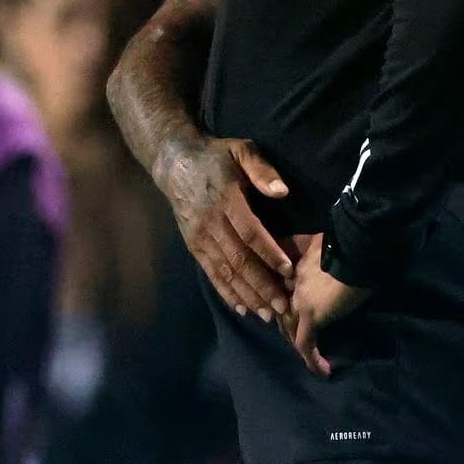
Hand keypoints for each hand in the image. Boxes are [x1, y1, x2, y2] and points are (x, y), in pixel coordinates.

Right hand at [156, 135, 293, 320]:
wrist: (174, 162)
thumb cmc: (216, 155)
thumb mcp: (241, 150)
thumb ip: (262, 170)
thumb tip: (283, 191)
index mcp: (226, 199)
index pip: (250, 232)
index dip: (270, 253)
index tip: (289, 271)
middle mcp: (211, 223)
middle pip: (238, 260)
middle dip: (261, 285)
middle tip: (282, 306)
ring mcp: (199, 237)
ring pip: (225, 272)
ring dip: (246, 295)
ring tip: (266, 314)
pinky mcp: (193, 246)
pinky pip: (211, 273)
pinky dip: (226, 292)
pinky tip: (241, 307)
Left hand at [280, 233, 370, 376]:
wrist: (358, 246)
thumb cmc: (350, 240)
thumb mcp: (327, 242)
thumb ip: (319, 251)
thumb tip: (330, 256)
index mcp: (294, 263)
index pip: (281, 286)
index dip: (283, 298)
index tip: (291, 307)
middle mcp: (290, 282)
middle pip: (279, 308)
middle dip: (285, 323)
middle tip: (296, 335)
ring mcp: (298, 299)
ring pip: (289, 327)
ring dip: (296, 340)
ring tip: (308, 354)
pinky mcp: (311, 315)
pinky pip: (305, 344)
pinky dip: (312, 359)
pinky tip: (323, 371)